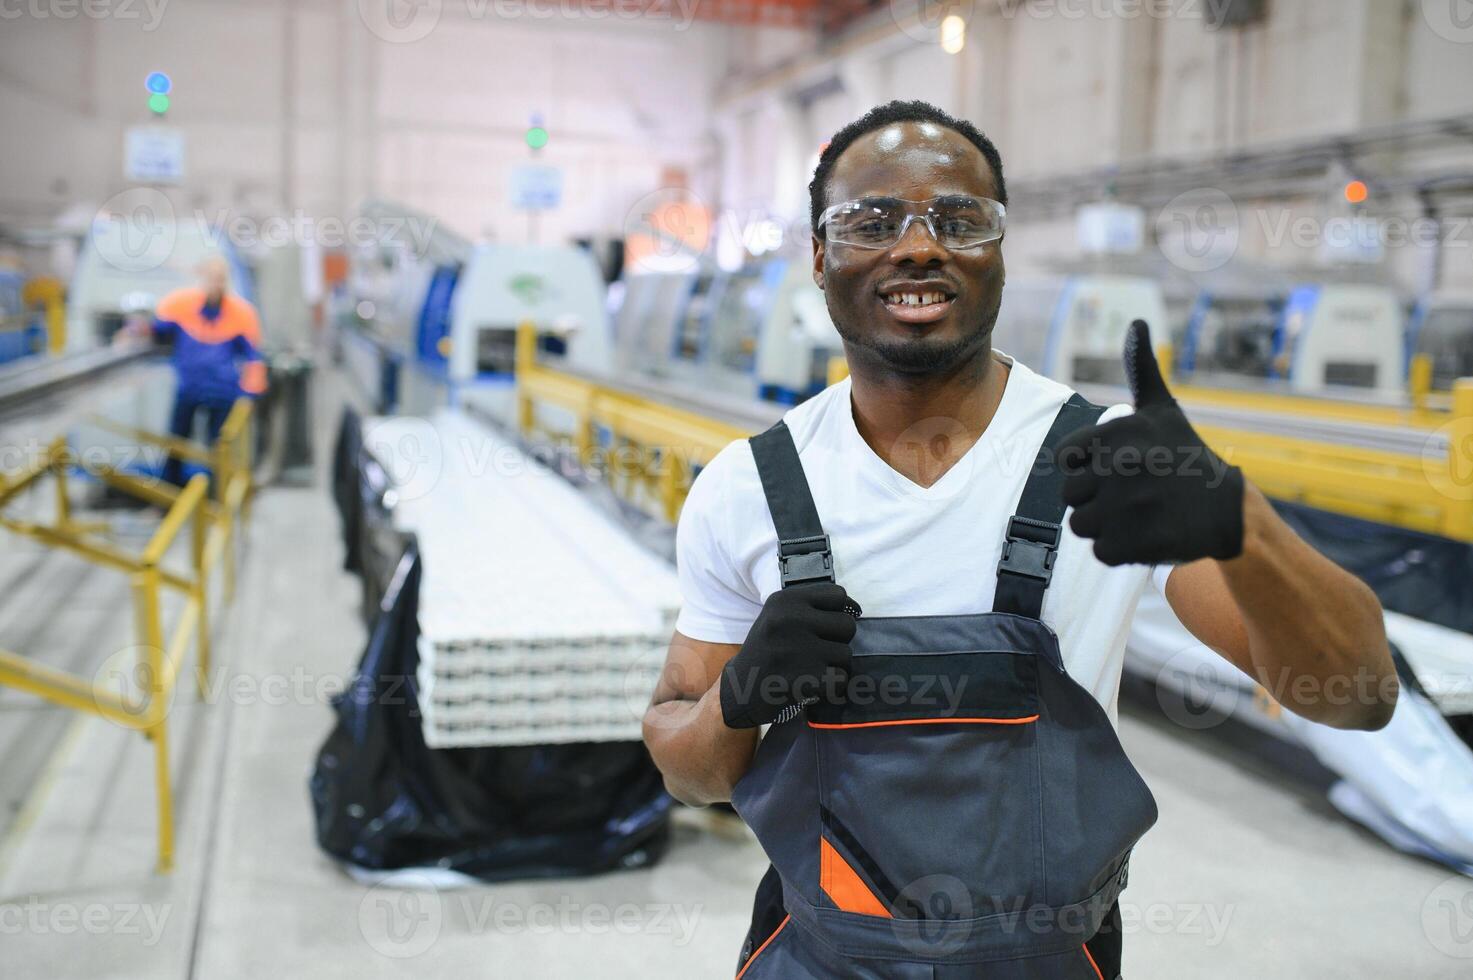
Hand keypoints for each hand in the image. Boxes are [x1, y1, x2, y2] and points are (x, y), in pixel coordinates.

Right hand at [719, 583, 856, 728]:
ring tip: (810, 671)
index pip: (838, 595)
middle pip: (847, 625)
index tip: (824, 628)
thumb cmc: (768, 651)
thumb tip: (856, 609)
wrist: (739, 691)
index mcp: (785, 600)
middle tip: (815, 654)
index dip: (836, 613)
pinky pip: (841, 680)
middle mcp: (789, 619)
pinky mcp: (802, 679)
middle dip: (837, 642)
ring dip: (834, 667)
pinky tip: (812, 687)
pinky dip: (832, 688)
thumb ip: (813, 609)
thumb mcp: (779, 617)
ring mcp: (795, 649)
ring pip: (846, 656)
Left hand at [1059, 320, 1243, 565]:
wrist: (1229, 509)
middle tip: (1131, 496)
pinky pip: (1100, 552)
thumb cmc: (1186, 456)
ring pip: (1081, 526)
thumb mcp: (1163, 409)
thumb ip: (1142, 369)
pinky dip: (1120, 551)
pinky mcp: (1134, 543)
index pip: (1065, 459)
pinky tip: (1146, 535)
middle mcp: (1117, 466)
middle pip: (1070, 496)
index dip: (1086, 468)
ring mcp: (1125, 506)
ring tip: (1139, 515)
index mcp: (1115, 433)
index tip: (1116, 469)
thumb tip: (1138, 321)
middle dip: (1096, 500)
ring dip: (1106, 527)